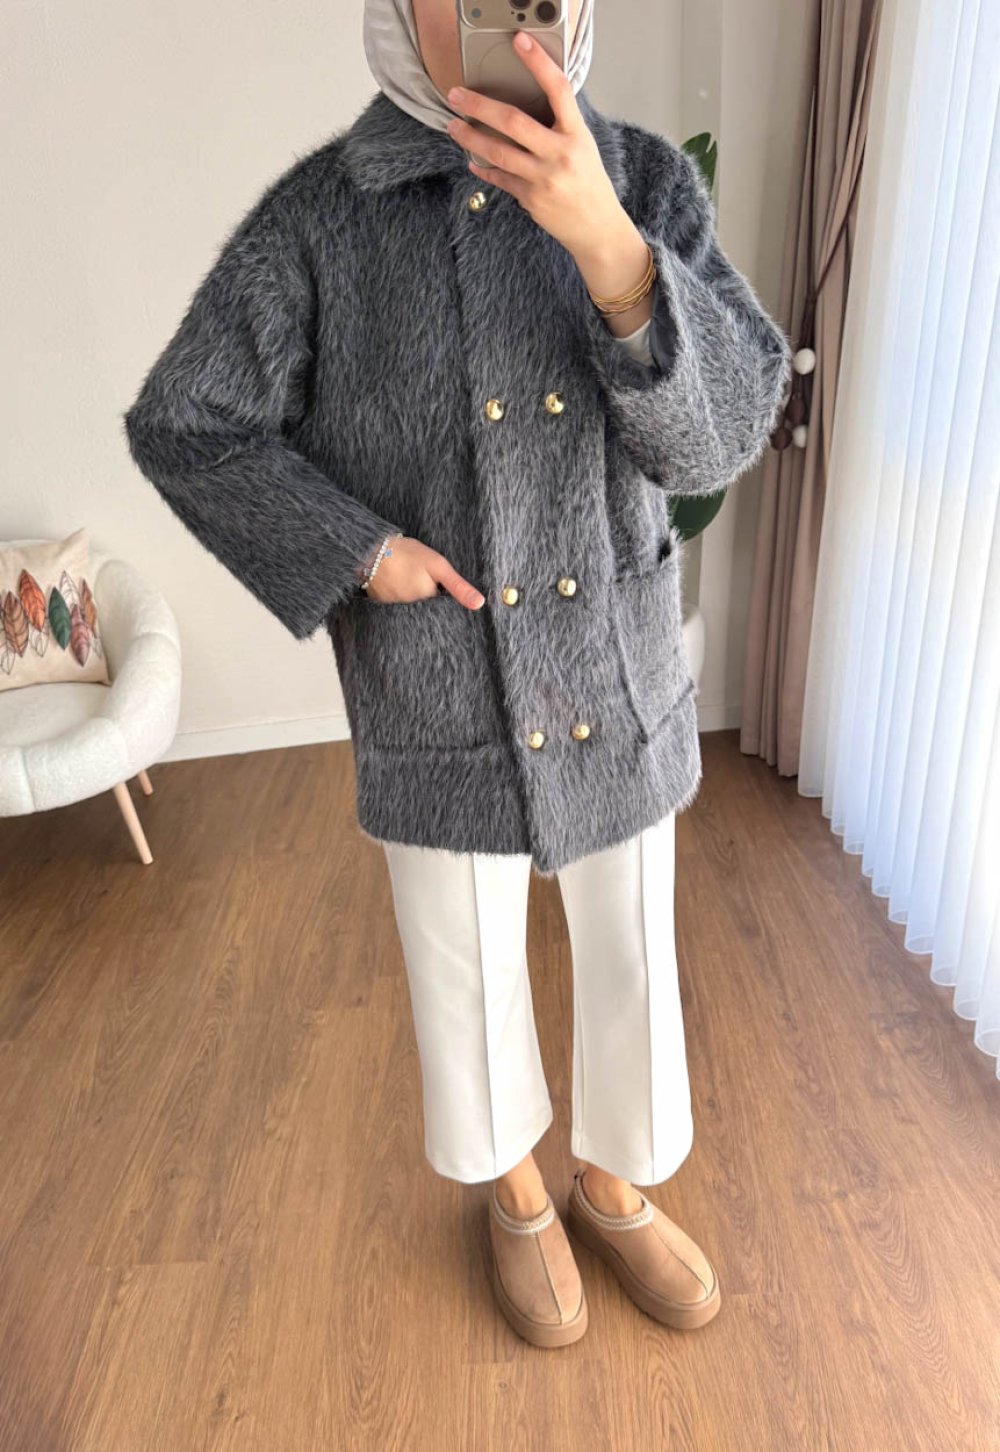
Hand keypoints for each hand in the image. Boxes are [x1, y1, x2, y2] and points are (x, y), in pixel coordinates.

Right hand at [364, 535, 485, 608]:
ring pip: (412, 607)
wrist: (370, 550)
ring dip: (413, 597)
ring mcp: (395, 610)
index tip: (439, 585)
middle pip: (428, 609)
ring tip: (408, 577)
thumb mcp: (438, 566)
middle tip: (420, 577)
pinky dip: (399, 596)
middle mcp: (411, 612)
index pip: (443, 608)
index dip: (444, 597)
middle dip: (428, 597)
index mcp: (428, 603)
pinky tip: (397, 582)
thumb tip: (479, 604)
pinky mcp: (381, 606)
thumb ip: (458, 586)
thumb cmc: (406, 554)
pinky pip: (396, 606)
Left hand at [444, 32, 627, 260]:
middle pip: (513, 122)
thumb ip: (559, 125)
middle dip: (480, 106)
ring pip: (498, 152)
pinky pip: (500, 179)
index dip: (539, 63)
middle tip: (456, 96)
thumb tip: (526, 103)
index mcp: (576, 134)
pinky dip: (484, 169)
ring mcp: (543, 178)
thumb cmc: (588, 182)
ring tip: (453, 126)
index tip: (520, 42)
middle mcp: (560, 154)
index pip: (558, 89)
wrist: (596, 227)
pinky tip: (472, 161)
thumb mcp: (582, 145)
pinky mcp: (531, 199)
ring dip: (470, 138)